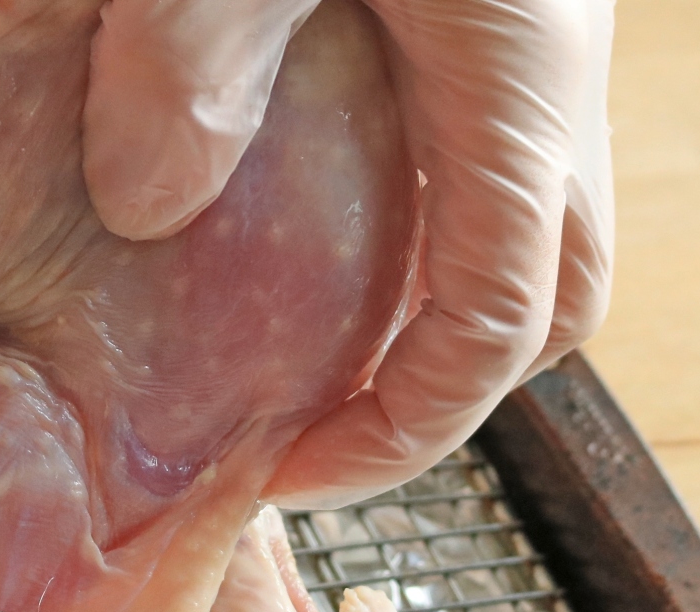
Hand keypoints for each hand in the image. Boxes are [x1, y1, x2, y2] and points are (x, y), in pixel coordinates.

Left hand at [84, 0, 615, 506]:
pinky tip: (309, 188)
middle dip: (437, 393)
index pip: (498, 329)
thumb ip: (189, 62)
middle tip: (309, 429)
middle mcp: (557, 80)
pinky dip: (417, 207)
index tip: (290, 477)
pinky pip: (485, 148)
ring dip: (433, 297)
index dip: (400, 435)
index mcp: (517, 90)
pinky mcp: (503, 8)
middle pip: (549, 302)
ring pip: (528, 225)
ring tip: (299, 329)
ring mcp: (543, 41)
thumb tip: (142, 209)